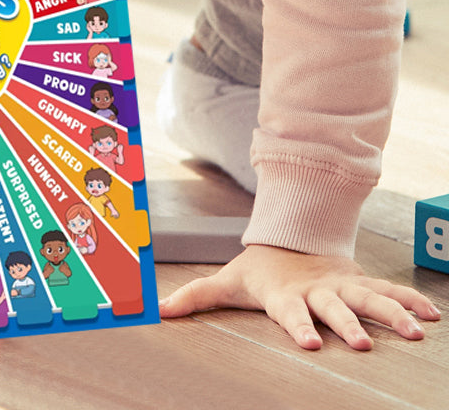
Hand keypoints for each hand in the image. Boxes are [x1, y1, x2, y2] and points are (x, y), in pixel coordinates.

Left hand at [159, 244, 440, 349]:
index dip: (298, 324)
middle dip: (347, 323)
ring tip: (417, 331)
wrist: (288, 240)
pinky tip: (432, 316)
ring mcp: (340, 285)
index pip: (290, 311)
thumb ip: (196, 295)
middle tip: (362, 343)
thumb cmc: (258, 270)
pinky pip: (387, 290)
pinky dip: (409, 300)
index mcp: (284, 294)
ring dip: (391, 313)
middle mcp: (316, 290)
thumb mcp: (227, 281)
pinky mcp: (358, 281)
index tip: (308, 341)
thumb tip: (160, 310)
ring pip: (368, 297)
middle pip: (333, 307)